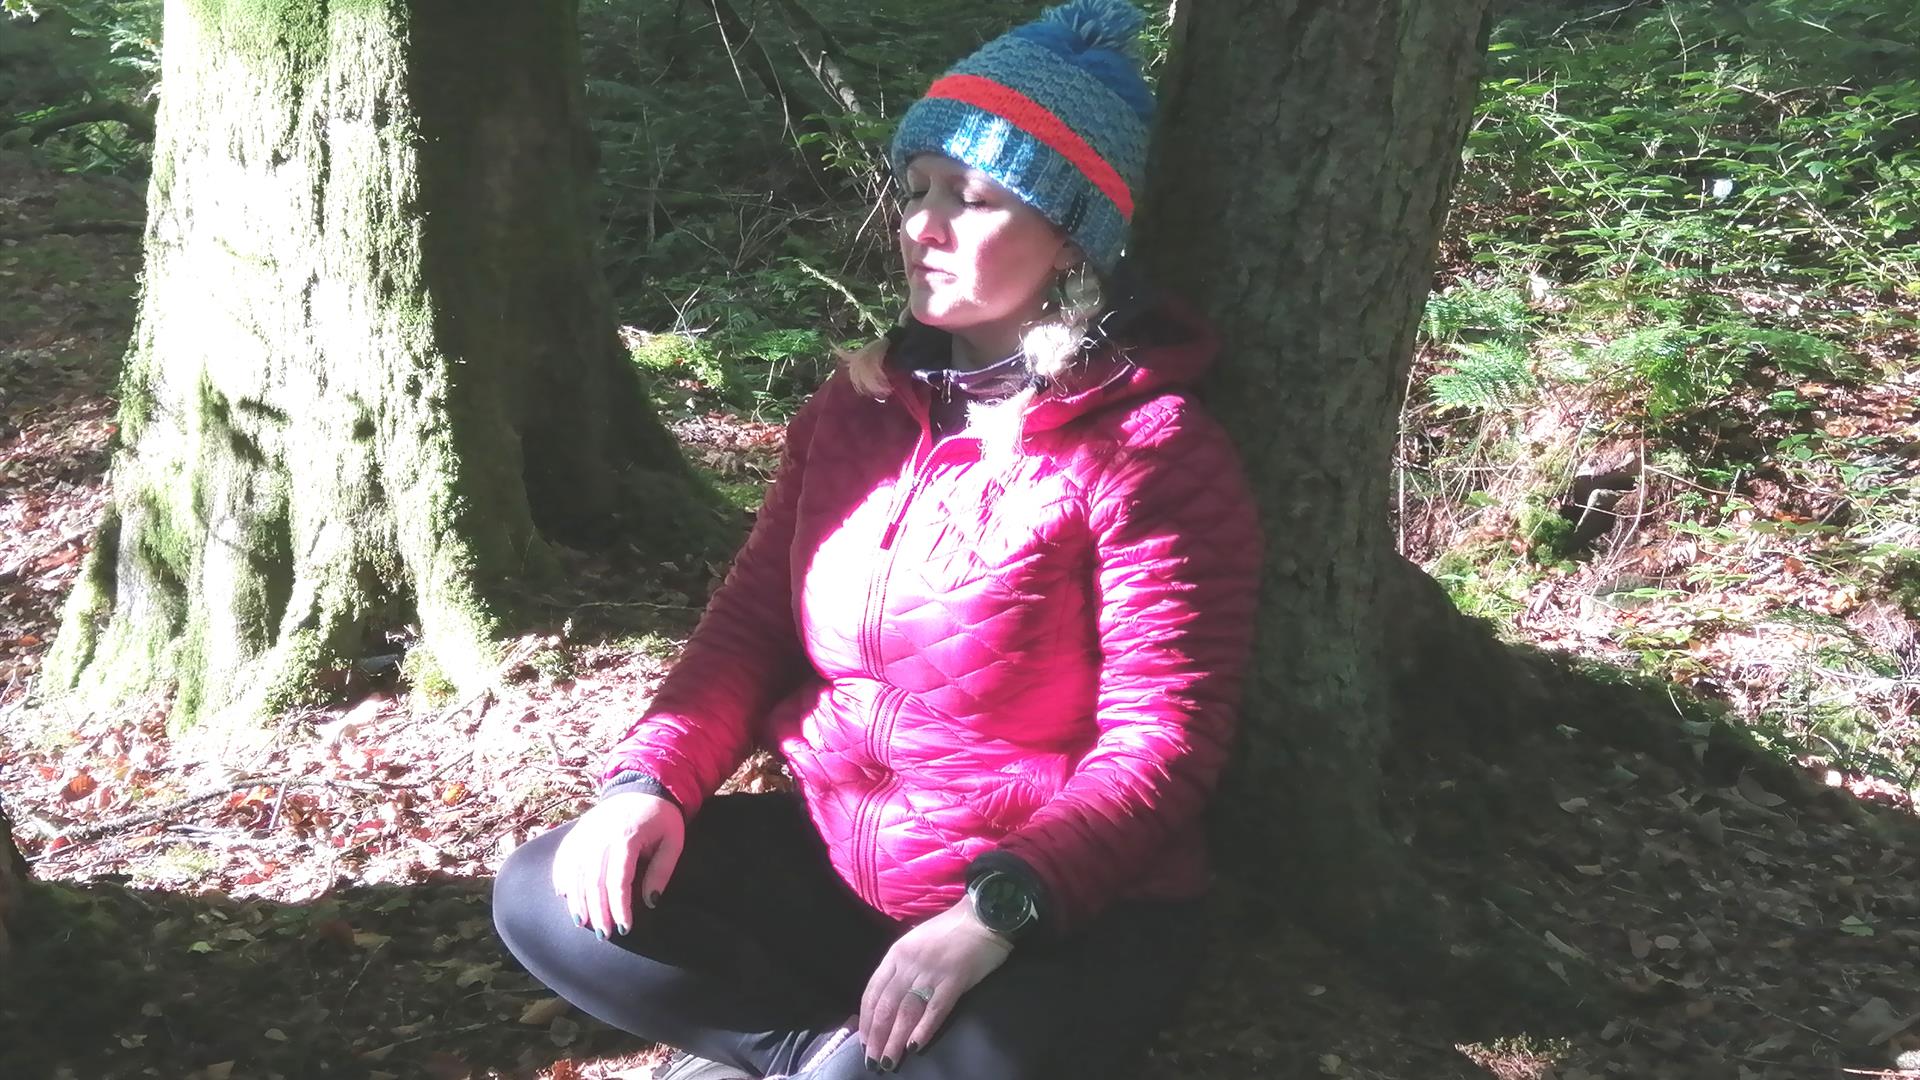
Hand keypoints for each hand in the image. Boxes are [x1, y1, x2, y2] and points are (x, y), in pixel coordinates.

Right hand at [549, 792, 682, 938]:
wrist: (641, 787)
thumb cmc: (661, 819)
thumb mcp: (673, 841)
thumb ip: (662, 870)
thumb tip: (651, 901)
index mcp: (627, 836)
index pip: (619, 879)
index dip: (620, 906)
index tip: (624, 928)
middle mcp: (601, 835)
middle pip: (594, 880)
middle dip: (597, 911)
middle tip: (603, 935)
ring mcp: (586, 833)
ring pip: (575, 872)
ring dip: (577, 901)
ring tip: (582, 923)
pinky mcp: (577, 833)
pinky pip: (564, 858)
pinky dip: (562, 878)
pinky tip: (565, 897)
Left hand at [858, 897, 1012, 1069]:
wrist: (983, 915)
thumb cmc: (950, 929)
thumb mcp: (915, 942)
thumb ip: (902, 966)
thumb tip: (889, 998)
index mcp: (896, 954)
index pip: (873, 991)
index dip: (867, 1020)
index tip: (864, 1042)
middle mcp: (909, 964)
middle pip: (886, 1006)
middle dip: (877, 1037)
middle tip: (874, 1061)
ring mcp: (931, 972)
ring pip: (906, 1011)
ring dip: (895, 1040)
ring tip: (890, 1061)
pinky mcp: (955, 980)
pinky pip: (935, 1009)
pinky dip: (923, 1029)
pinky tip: (915, 1047)